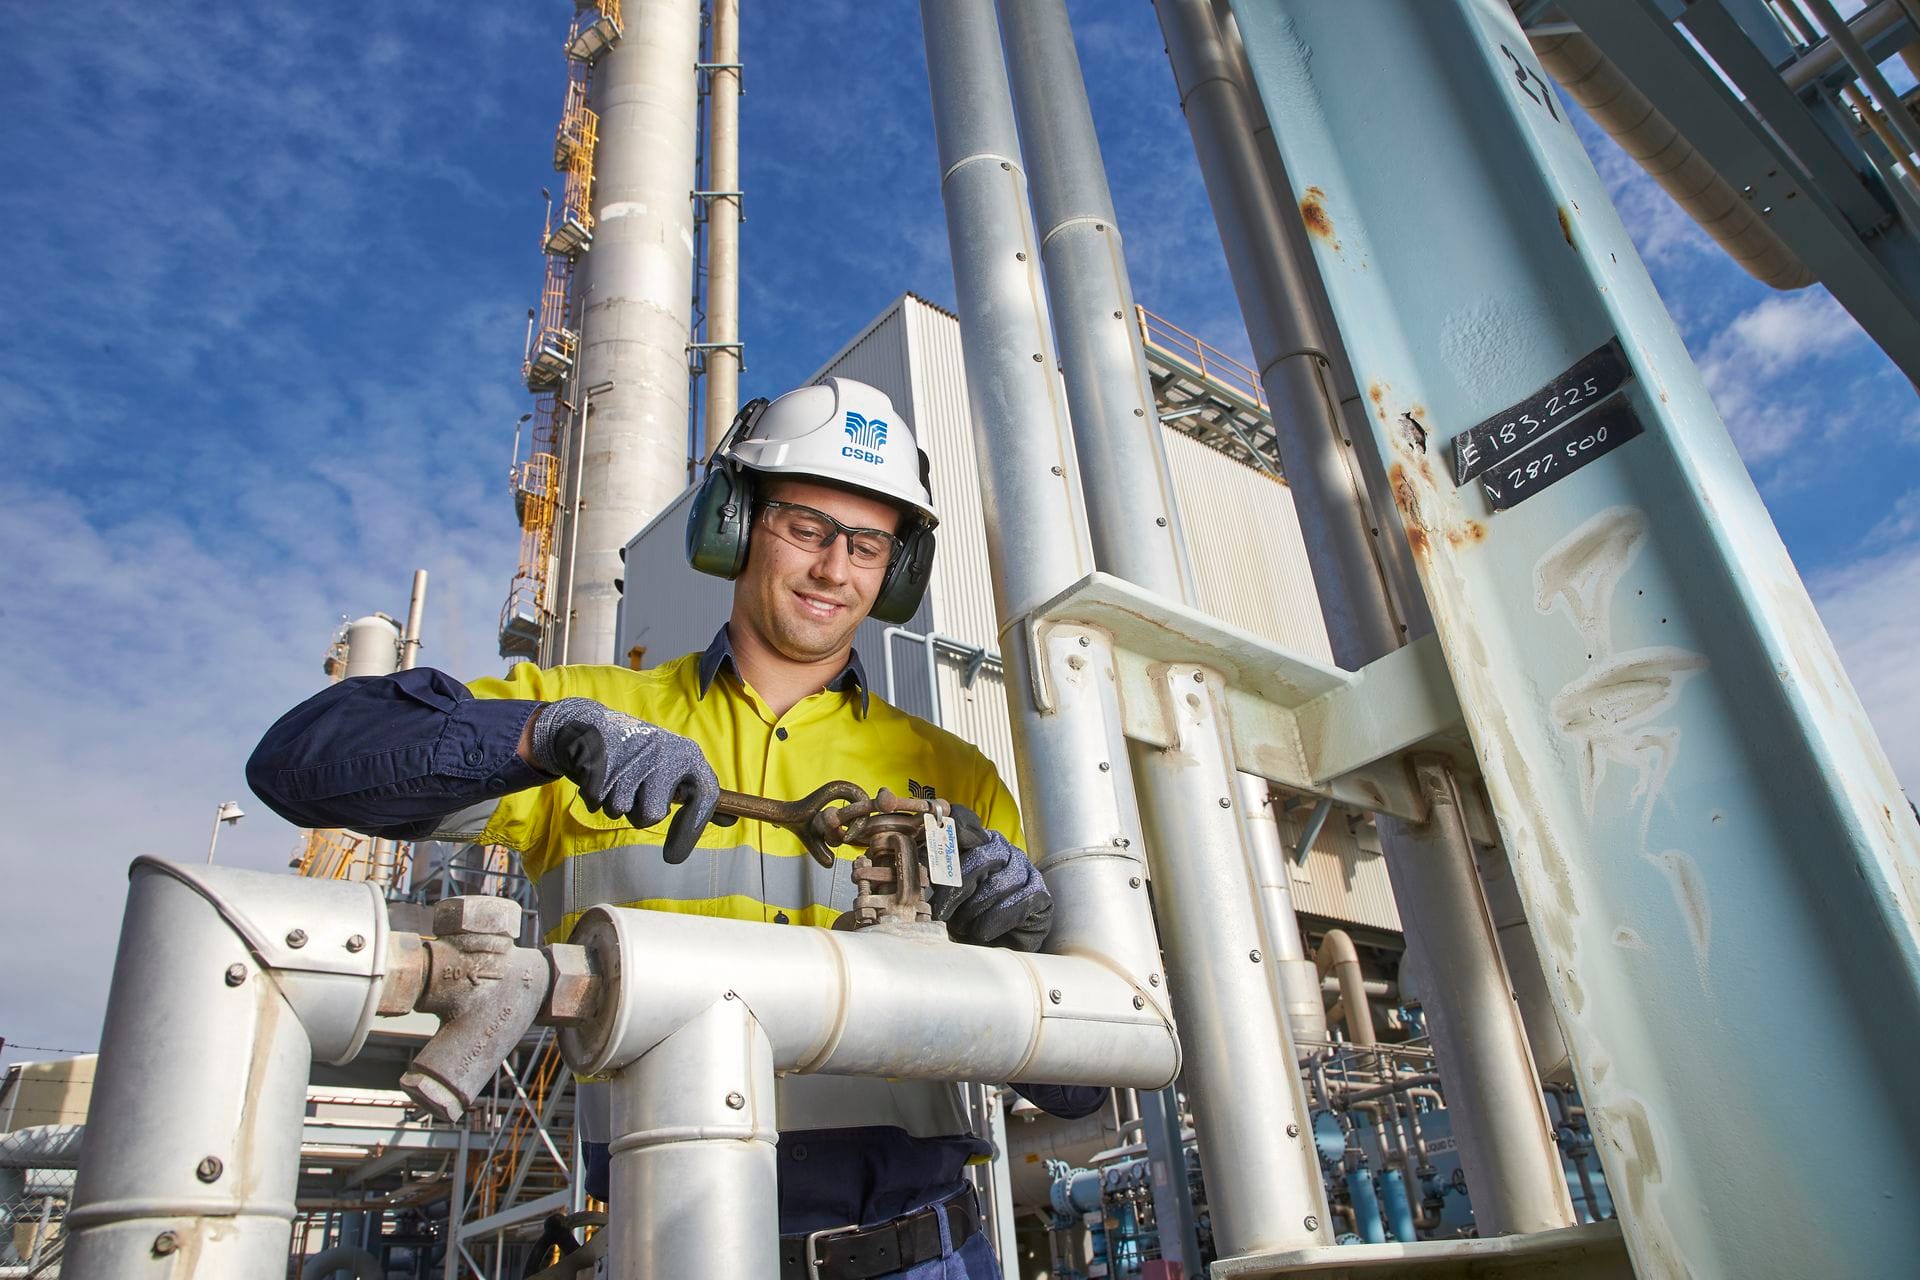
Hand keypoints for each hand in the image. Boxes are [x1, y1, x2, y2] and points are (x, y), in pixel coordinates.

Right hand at [528, 699, 719, 863]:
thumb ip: (700, 795)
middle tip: (635, 793)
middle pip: (653, 815)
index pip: (706, 797)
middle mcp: (665, 752)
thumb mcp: (674, 766)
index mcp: (688, 754)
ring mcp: (633, 755)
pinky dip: (595, 796)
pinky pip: (597, 801)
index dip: (691, 831)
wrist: (591, 726)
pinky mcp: (601, 760)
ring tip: (616, 778)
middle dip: (639, 813)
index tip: (674, 856)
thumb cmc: (641, 755)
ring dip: (614, 803)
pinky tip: (599, 776)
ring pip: (622, 810)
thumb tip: (731, 819)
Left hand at [930, 804, 1052, 950]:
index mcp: (975, 842)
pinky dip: (996, 921)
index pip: (964, 820)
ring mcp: (1024, 869)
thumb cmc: (966, 915)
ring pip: (998, 884)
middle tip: (941, 912)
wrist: (996, 944)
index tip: (935, 846)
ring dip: (975, 911)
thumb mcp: (944, 894)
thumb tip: (916, 868)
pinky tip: (983, 932)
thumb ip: (934, 876)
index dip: (950, 829)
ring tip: (963, 926)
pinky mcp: (1040, 893)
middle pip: (981, 856)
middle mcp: (1002, 849)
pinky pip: (1019, 902)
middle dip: (957, 888)